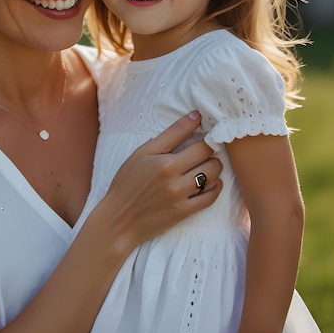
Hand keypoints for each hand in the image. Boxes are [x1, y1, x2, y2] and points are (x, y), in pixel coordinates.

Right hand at [100, 111, 221, 250]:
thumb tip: (196, 115)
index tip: (209, 134)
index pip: (202, 145)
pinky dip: (214, 188)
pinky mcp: (183, 212)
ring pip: (213, 177)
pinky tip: (208, 183)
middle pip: (211, 160)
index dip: (210, 138)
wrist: (119, 217)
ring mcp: (180, 197)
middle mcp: (174, 179)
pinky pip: (210, 197)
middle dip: (212, 153)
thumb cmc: (128, 181)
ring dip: (214, 170)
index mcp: (165, 162)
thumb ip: (171, 134)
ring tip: (204, 166)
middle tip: (204, 152)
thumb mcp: (143, 152)